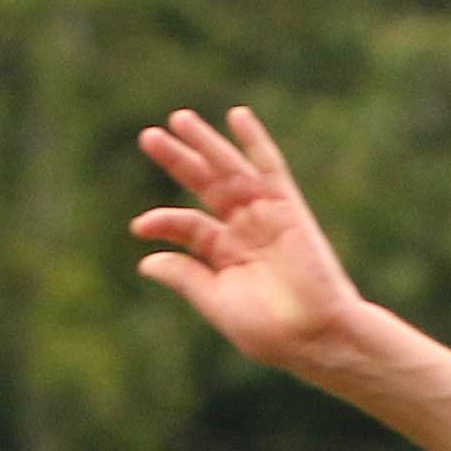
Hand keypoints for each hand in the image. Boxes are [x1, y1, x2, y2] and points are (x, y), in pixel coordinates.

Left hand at [132, 106, 366, 373]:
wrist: (312, 333)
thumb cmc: (268, 329)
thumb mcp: (216, 301)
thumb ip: (186, 276)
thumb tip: (145, 260)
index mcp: (224, 254)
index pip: (187, 226)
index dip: (163, 221)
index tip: (139, 226)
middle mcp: (242, 228)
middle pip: (204, 185)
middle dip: (178, 160)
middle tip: (148, 136)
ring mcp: (264, 215)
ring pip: (229, 170)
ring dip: (206, 143)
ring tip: (178, 119)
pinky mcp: (287, 208)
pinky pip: (269, 167)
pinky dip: (254, 142)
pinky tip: (237, 117)